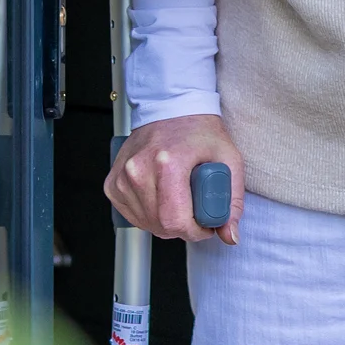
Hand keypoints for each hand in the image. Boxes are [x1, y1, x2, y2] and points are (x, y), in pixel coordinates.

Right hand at [107, 113, 243, 243]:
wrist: (172, 108)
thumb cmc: (199, 131)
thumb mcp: (229, 160)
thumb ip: (232, 200)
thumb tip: (230, 235)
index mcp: (168, 163)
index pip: (175, 220)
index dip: (194, 232)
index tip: (205, 226)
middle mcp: (139, 170)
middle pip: (160, 225)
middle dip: (182, 227)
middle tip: (196, 211)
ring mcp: (122, 177)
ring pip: (145, 223)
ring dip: (165, 222)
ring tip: (179, 198)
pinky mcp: (112, 183)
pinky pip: (131, 215)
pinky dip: (148, 214)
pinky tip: (161, 197)